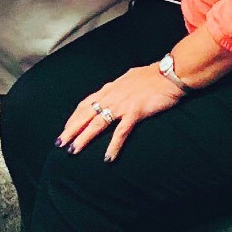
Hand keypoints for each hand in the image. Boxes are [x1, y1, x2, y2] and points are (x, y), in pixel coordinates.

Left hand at [58, 64, 183, 161]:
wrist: (171, 73)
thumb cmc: (155, 75)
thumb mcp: (131, 78)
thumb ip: (120, 87)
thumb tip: (114, 91)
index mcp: (112, 87)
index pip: (87, 103)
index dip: (74, 117)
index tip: (66, 128)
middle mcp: (113, 95)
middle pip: (86, 114)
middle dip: (71, 129)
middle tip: (59, 143)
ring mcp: (123, 104)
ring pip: (98, 123)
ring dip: (84, 138)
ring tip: (73, 150)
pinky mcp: (135, 112)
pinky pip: (121, 132)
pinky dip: (113, 146)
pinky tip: (107, 158)